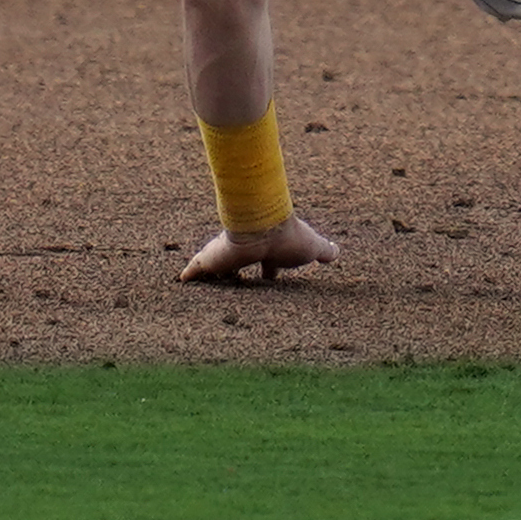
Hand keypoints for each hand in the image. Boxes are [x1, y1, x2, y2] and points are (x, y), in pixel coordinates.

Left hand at [179, 216, 338, 282]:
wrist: (265, 226)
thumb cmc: (289, 237)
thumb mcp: (314, 248)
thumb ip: (325, 251)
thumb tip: (337, 251)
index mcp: (269, 251)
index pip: (268, 264)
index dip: (268, 273)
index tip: (268, 277)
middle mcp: (246, 252)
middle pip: (239, 267)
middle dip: (236, 278)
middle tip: (233, 288)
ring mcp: (227, 255)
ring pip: (217, 269)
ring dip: (212, 279)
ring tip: (206, 293)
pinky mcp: (211, 258)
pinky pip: (197, 268)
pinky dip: (190, 274)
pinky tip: (182, 281)